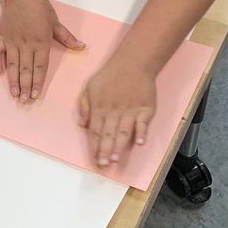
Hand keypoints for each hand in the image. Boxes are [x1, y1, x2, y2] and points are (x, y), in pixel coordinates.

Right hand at [0, 0, 83, 101]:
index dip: (38, 82)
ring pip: (12, 65)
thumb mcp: (55, 22)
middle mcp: (25, 44)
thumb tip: (81, 47)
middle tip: (24, 101)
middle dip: (25, 87)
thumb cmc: (39, 7)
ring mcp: (11, 41)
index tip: (37, 95)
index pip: (40, 67)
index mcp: (41, 42)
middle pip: (25, 70)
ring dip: (13, 81)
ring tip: (14, 94)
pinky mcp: (1, 37)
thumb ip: (67, 37)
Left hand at [79, 52, 156, 166]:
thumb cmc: (109, 76)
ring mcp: (130, 111)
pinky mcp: (145, 109)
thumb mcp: (89, 87)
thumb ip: (84, 106)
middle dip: (105, 151)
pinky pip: (142, 123)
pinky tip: (139, 143)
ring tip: (116, 159)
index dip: (95, 147)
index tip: (94, 160)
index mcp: (99, 108)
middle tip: (103, 165)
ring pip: (123, 132)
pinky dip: (141, 133)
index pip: (96, 132)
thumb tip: (82, 124)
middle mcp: (114, 112)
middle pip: (108, 135)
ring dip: (119, 146)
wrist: (133, 63)